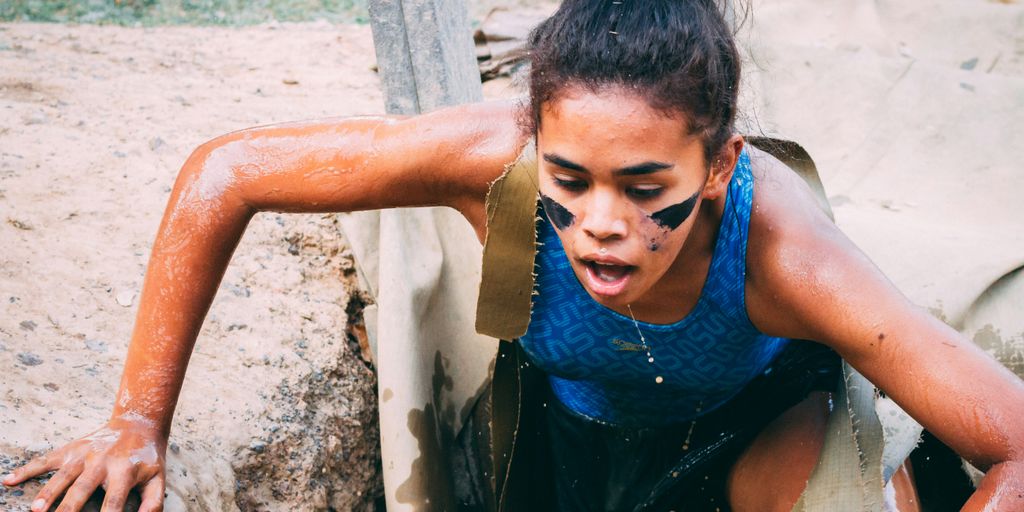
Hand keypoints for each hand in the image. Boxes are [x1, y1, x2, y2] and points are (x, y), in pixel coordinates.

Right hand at [2, 416, 165, 511]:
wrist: (137, 423)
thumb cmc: (147, 458)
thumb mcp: (158, 478)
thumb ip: (153, 502)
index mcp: (124, 471)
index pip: (113, 501)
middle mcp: (101, 462)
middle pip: (82, 489)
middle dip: (68, 508)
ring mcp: (83, 455)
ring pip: (62, 476)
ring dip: (48, 493)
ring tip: (36, 510)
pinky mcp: (70, 450)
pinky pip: (46, 460)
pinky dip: (27, 469)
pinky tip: (9, 480)